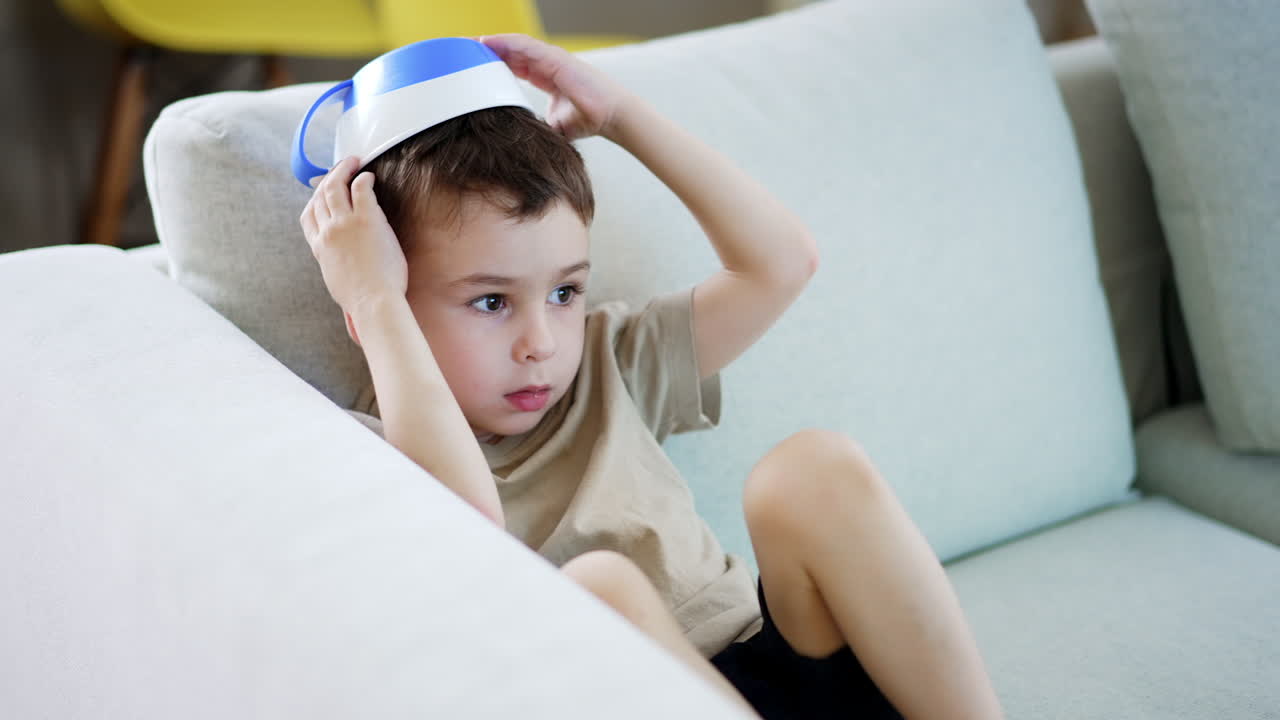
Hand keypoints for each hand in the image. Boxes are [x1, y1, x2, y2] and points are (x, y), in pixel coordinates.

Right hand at [299, 156, 407, 316]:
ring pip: (336, 186)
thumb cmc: (362, 300)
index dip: (315, 199)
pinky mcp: (366, 219)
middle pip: (320, 195)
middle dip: (328, 177)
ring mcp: (345, 224)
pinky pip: (361, 189)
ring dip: (343, 169)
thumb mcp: (337, 281)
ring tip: (353, 162)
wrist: (373, 302)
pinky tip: (369, 176)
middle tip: (341, 167)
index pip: (308, 215)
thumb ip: (336, 265)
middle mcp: (328, 232)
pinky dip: (363, 178)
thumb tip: (341, 264)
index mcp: (319, 248)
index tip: (323, 191)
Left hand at [478, 33, 633, 141]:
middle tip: (458, 51)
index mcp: (543, 75)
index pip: (511, 63)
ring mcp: (551, 58)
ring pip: (515, 44)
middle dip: (485, 50)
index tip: (468, 65)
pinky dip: (507, 42)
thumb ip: (535, 127)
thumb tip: (517, 144)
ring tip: (467, 43)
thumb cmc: (586, 119)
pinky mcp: (556, 58)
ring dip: (491, 42)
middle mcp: (545, 63)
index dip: (491, 61)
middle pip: (509, 51)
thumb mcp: (552, 124)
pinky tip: (489, 42)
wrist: (609, 116)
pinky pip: (528, 46)